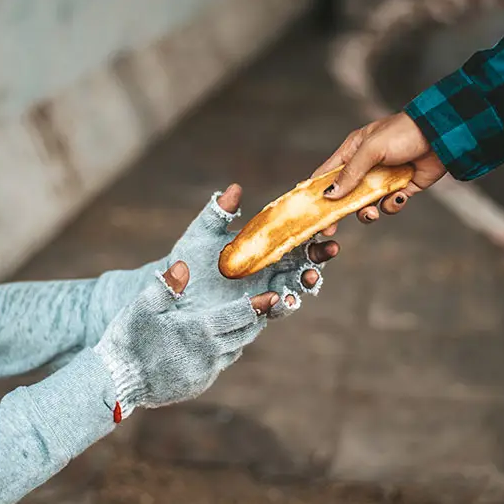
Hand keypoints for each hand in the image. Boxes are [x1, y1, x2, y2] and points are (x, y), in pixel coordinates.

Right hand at [94, 261, 280, 414]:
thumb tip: (183, 264)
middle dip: (256, 318)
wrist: (116, 383)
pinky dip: (223, 351)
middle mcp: (209, 355)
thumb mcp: (142, 308)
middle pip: (244, 334)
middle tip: (265, 303)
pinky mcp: (197, 385)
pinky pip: (219, 365)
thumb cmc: (128, 341)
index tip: (274, 295)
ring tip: (243, 319)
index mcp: (199, 331)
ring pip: (234, 351)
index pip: (240, 316)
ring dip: (240, 335)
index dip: (259, 305)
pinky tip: (216, 341)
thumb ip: (165, 286)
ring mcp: (204, 373)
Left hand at [168, 184, 339, 315]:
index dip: (312, 232)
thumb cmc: (190, 260)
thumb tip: (234, 189)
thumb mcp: (201, 236)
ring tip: (308, 277)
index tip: (325, 224)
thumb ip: (217, 214)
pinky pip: (270, 311)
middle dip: (318, 258)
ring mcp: (262, 294)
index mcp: (263, 247)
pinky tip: (277, 298)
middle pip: (302, 264)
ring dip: (303, 283)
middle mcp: (268, 271)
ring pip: (292, 289)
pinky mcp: (252, 314)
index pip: (295, 237)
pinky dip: (277, 305)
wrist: (173, 294)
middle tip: (330, 249)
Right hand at [311, 112, 445, 234]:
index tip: (309, 211)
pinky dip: (392, 205)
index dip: (317, 192)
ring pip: (366, 204)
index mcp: (353, 152)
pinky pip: (390, 204)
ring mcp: (383, 179)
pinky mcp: (402, 188)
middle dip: (338, 211)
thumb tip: (330, 195)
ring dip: (367, 212)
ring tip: (373, 212)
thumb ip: (350, 173)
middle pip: (344, 195)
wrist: (442, 136)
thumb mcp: (371, 150)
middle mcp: (365, 167)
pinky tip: (399, 196)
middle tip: (331, 229)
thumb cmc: (403, 133)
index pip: (327, 174)